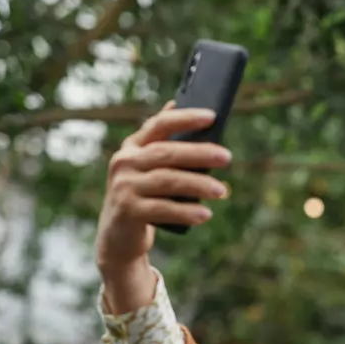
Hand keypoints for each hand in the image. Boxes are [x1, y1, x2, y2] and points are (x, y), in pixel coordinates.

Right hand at [95, 101, 232, 308]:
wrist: (118, 236)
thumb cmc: (143, 197)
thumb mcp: (149, 170)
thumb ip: (165, 146)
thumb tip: (179, 107)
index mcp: (133, 147)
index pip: (159, 125)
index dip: (185, 119)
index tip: (211, 116)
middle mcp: (125, 163)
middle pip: (166, 153)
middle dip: (199, 153)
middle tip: (226, 157)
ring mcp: (124, 186)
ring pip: (167, 181)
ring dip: (197, 185)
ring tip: (221, 190)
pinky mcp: (129, 211)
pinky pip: (163, 209)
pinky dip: (186, 212)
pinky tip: (205, 214)